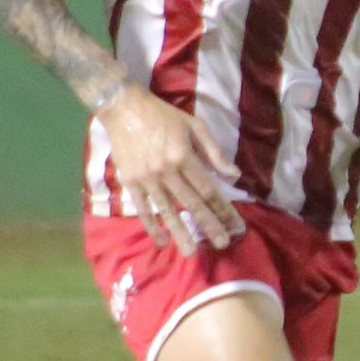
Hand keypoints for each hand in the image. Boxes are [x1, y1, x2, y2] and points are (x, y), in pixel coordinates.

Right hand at [93, 84, 243, 249]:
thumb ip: (214, 152)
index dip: (223, 209)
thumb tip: (234, 175)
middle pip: (191, 203)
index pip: (208, 189)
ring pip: (167, 210)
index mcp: (184, 156)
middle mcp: (166, 171)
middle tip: (221, 244)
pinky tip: (161, 240)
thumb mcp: (194, 126)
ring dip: (180, 232)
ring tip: (190, 252)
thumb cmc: (163, 116)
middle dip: (208, 225)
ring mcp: (147, 178)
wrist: (124, 108)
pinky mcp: (131, 182)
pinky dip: (152, 226)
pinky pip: (143, 208)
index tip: (235, 225)